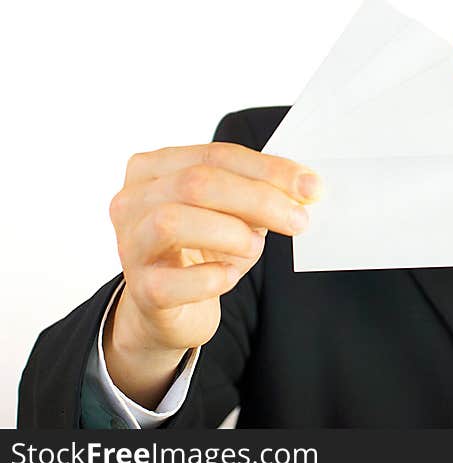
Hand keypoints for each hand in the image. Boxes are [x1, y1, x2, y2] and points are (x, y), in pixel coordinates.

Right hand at [104, 142, 320, 404]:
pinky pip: (175, 280)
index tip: (311, 187)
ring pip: (174, 221)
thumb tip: (306, 188)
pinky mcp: (140, 289)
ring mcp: (130, 244)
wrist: (169, 307)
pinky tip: (228, 277)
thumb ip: (261, 192)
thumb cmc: (204, 248)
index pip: (217, 155)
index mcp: (154, 168)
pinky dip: (213, 278)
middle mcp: (131, 200)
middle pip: (197, 183)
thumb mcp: (235, 212)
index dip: (269, 169)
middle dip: (259, 199)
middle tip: (299, 220)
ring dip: (231, 234)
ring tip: (254, 247)